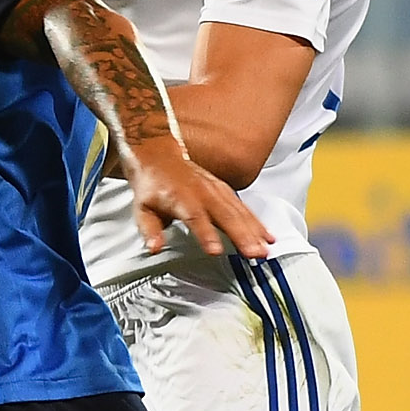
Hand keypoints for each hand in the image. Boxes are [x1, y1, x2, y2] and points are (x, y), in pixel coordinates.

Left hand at [123, 138, 273, 261]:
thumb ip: (149, 230)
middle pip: (226, 215)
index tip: (216, 250)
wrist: (159, 157)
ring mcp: (216, 190)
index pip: (195, 218)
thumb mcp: (142, 209)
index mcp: (181, 198)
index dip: (206, 234)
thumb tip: (154, 247)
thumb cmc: (153, 185)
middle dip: (242, 235)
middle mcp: (203, 193)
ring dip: (254, 230)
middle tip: (255, 253)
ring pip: (239, 211)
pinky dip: (257, 221)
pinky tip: (267, 235)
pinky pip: (244, 207)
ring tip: (266, 248)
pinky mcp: (225, 190)